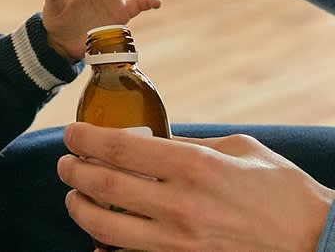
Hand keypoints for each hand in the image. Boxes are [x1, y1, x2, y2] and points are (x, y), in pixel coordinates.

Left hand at [57, 122, 334, 250]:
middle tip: (65, 164)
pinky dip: (105, 247)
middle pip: (102, 186)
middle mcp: (181, 206)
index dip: (84, 138)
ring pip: (104, 228)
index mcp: (194, 166)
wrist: (317, 245)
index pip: (118, 148)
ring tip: (74, 196)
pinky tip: (100, 236)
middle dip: (72, 171)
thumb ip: (190, 144)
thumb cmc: (281, 193)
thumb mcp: (239, 150)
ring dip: (78, 209)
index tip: (71, 134)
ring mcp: (179, 244)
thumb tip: (152, 140)